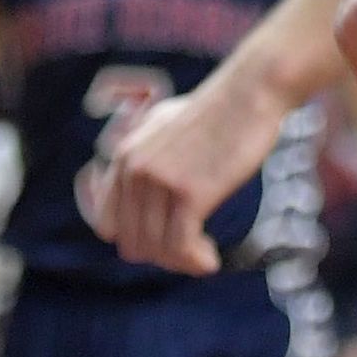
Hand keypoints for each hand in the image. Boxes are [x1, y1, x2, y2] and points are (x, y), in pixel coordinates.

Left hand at [93, 75, 284, 274]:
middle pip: (132, 244)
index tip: (165, 241)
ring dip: (183, 263)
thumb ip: (142, 156)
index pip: (107, 225)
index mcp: (124, 157)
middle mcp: (134, 169)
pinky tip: (210, 260)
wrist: (249, 93)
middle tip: (191, 251)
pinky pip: (181, 248)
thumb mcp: (163, 127)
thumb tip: (132, 192)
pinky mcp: (189, 192)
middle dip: (162, 257)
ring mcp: (160, 180)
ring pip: (158, 251)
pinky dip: (196, 263)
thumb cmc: (213, 113)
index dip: (135, 241)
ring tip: (204, 256)